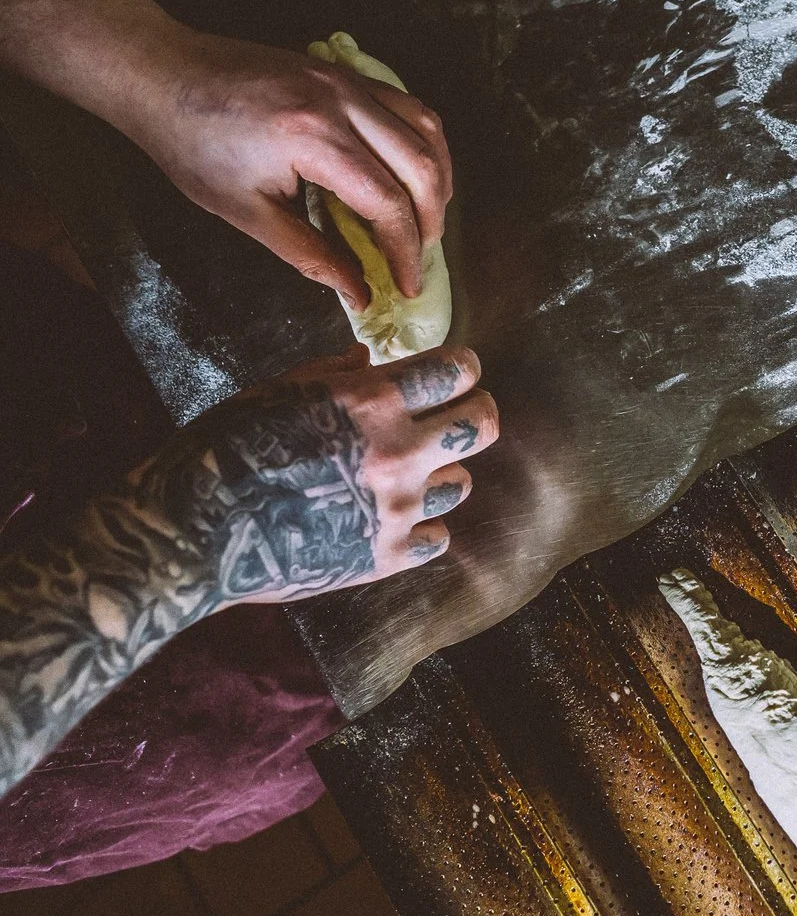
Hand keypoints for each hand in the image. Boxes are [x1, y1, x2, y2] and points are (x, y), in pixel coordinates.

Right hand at [0, 344, 494, 791]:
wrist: (194, 535)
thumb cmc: (223, 451)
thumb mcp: (275, 392)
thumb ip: (333, 374)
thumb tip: (371, 358)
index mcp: (370, 402)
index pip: (457, 373)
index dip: (461, 369)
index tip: (454, 373)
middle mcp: (396, 453)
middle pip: (482, 425)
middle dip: (474, 412)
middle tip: (458, 415)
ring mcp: (396, 509)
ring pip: (462, 483)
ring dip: (441, 474)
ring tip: (407, 475)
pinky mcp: (388, 557)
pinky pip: (438, 537)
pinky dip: (423, 527)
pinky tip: (394, 519)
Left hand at [121, 30, 453, 311]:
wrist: (162, 75)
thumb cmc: (192, 145)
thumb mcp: (246, 212)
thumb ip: (311, 256)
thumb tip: (360, 293)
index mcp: (313, 139)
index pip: (387, 204)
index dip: (407, 252)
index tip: (407, 286)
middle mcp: (340, 103)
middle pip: (420, 166)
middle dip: (431, 222)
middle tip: (420, 257)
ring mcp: (347, 81)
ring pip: (427, 130)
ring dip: (439, 180)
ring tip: (429, 218)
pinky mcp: (345, 73)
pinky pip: (409, 106)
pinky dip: (425, 144)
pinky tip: (416, 174)